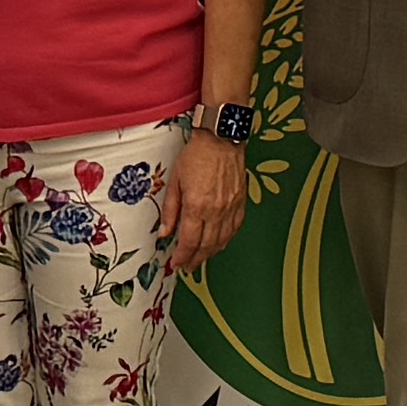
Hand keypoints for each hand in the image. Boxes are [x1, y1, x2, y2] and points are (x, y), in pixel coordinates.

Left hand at [156, 121, 251, 277]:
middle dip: (196, 259)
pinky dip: (226, 240)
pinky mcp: (241, 202)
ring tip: (201, 259)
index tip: (176, 263)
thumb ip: (171, 210)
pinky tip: (220, 243)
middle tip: (188, 267)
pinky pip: (235, 228)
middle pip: (206, 245)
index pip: (189, 241)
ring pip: (222, 240)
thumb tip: (165, 233)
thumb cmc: (196, 155)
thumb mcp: (176, 181)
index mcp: (197, 206)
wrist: (222, 138)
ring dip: (211, 253)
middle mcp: (216, 211)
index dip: (182, 256)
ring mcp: (231, 208)